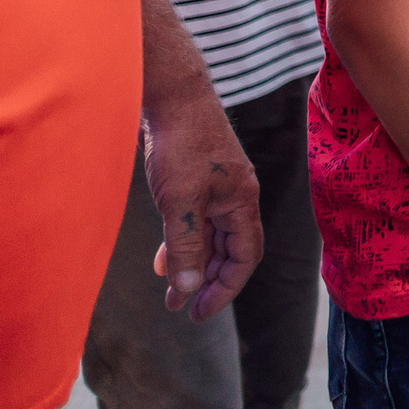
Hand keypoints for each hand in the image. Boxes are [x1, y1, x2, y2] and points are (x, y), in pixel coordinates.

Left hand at [142, 86, 261, 320]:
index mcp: (243, 202)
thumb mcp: (180, 200)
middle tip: (182, 308)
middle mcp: (237, 197)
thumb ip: (186, 244)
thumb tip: (188, 288)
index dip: (225, 289)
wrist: (173, 95)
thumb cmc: (181, 143)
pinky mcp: (199, 179)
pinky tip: (163, 256)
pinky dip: (184, 242)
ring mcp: (219, 187)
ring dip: (194, 264)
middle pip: (231, 251)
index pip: (244, 257)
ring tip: (172, 291)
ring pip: (212, 237)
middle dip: (208, 281)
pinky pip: (198, 221)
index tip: (198, 313)